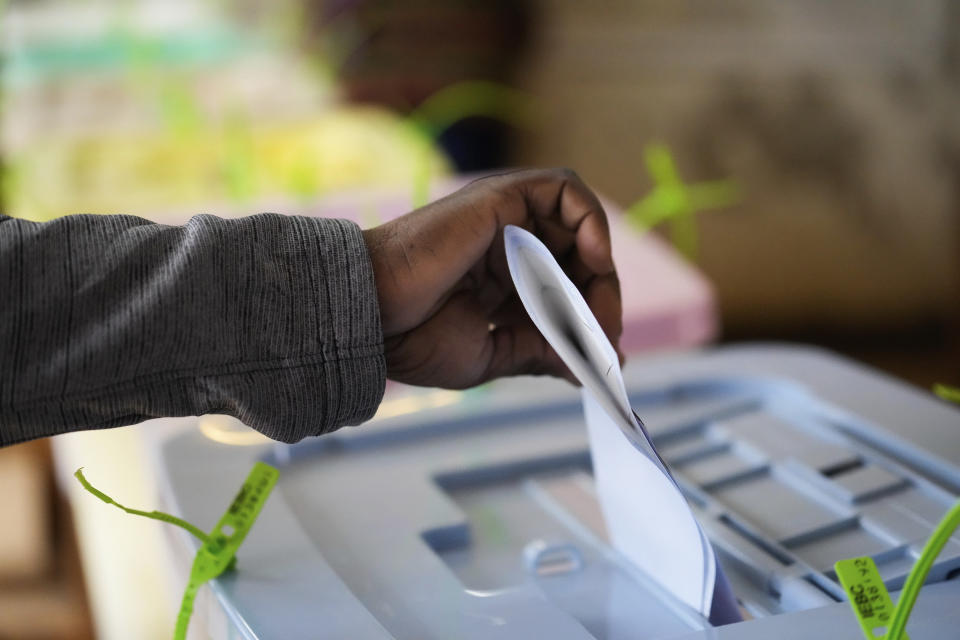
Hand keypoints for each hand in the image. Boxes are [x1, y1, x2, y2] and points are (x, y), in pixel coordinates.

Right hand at [362, 168, 621, 388]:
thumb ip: (542, 352)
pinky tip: (593, 260)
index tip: (600, 355)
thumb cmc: (416, 339)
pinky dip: (589, 220)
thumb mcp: (495, 355)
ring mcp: (505, 220)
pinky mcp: (501, 199)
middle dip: (599, 299)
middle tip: (603, 338)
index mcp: (501, 282)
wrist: (373, 320)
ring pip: (576, 226)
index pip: (565, 289)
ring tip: (595, 309)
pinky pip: (563, 191)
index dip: (589, 318)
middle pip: (577, 258)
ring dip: (599, 267)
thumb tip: (591, 366)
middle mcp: (507, 246)